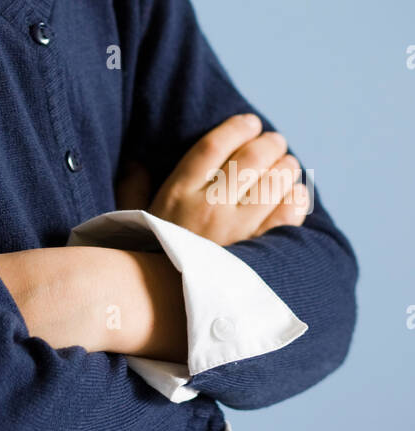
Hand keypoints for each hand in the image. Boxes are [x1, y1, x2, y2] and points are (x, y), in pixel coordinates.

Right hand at [117, 114, 309, 246]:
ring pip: (271, 186)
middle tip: (275, 141)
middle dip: (267, 145)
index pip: (212, 147)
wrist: (161, 309)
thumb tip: (135, 161)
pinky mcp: (255, 256)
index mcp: (177, 194)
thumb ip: (133, 187)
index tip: (249, 121)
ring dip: (285, 168)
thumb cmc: (148, 258)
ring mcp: (235, 233)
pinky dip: (295, 202)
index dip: (235, 129)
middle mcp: (208, 208)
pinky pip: (284, 220)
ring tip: (289, 164)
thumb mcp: (133, 218)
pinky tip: (297, 193)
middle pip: (248, 162)